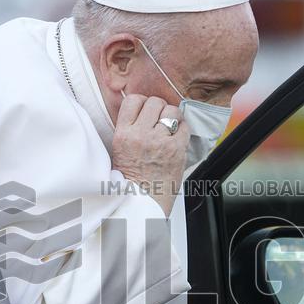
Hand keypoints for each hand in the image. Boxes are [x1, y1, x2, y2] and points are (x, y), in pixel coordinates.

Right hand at [111, 94, 189, 215]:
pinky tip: (176, 138)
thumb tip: (141, 109)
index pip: (133, 100)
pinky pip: (184, 126)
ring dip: (172, 117)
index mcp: (123, 134)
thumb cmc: (130, 180)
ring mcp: (160, 141)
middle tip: (158, 120)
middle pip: (154, 102)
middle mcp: (140, 135)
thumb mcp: (119, 150)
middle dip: (158, 109)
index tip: (145, 110)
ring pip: (171, 110)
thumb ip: (129, 129)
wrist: (142, 203)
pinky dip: (182, 130)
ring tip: (168, 128)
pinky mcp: (177, 149)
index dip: (142, 102)